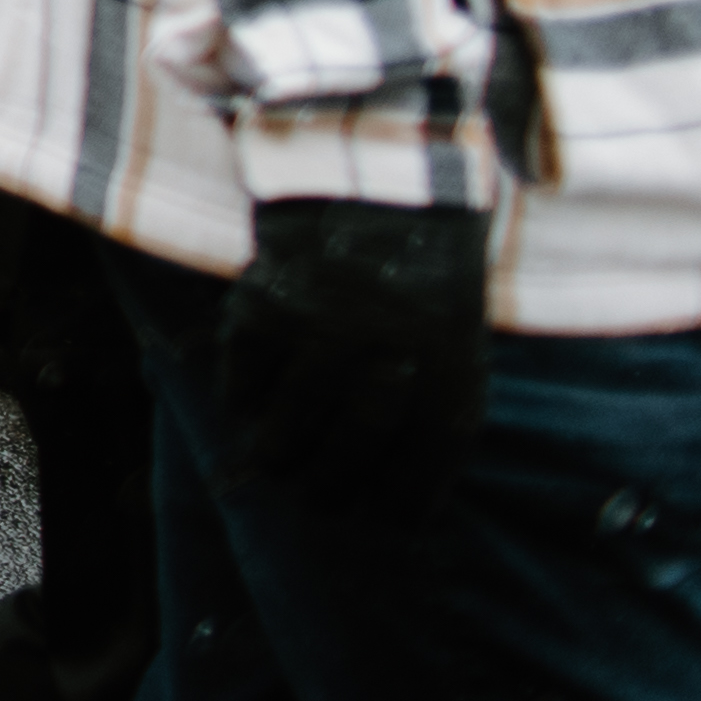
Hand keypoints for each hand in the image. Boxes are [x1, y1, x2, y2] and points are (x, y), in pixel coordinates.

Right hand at [222, 196, 492, 495]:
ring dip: (280, 455)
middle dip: (331, 487)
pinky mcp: (265, 306)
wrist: (373, 183)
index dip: (401, 501)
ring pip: (288, 426)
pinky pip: (244, 380)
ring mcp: (320, 329)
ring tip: (277, 464)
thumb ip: (435, 413)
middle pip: (351, 450)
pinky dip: (243, 400)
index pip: (423, 464)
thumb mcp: (458, 342)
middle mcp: (386, 353)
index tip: (382, 517)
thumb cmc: (424, 279)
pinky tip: (250, 405)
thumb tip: (404, 502)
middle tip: (317, 500)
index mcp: (449, 367)